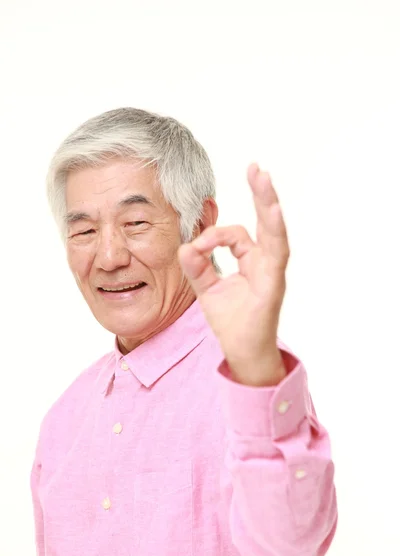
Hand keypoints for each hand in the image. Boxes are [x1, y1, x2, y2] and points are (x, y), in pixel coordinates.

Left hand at [178, 165, 289, 386]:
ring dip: (269, 203)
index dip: (214, 234)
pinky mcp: (273, 285)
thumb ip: (197, 268)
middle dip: (261, 193)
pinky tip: (272, 210)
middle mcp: (265, 263)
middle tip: (256, 167)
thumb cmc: (232, 323)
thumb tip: (184, 247)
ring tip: (263, 177)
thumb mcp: (207, 290)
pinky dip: (274, 231)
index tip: (195, 247)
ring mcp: (272, 272)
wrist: (242, 354)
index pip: (236, 235)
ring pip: (274, 232)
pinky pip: (276, 254)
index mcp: (251, 262)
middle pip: (265, 221)